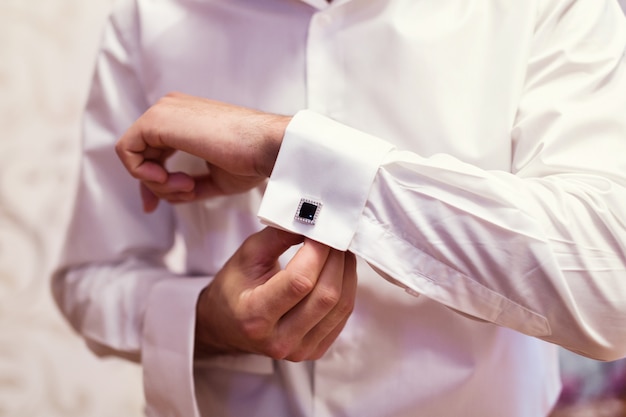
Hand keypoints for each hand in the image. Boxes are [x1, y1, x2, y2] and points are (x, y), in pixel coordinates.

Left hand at [115, 92, 290, 211]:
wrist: (267, 147)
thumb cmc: (251, 160)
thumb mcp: (213, 178)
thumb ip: (187, 184)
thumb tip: (165, 198)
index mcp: (185, 119)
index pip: (152, 150)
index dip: (151, 182)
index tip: (156, 205)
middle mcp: (170, 110)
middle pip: (140, 154)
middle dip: (154, 186)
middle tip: (185, 194)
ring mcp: (163, 112)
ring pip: (134, 155)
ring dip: (157, 183)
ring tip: (188, 186)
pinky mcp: (157, 120)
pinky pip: (127, 152)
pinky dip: (143, 174)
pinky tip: (170, 180)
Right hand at [194, 227, 357, 361]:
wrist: (226, 325)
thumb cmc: (235, 286)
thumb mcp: (247, 255)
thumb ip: (279, 236)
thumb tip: (314, 221)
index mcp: (255, 316)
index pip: (300, 281)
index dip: (318, 252)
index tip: (322, 229)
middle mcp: (279, 340)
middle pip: (326, 295)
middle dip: (336, 258)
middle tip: (336, 235)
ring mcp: (299, 351)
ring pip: (341, 306)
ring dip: (346, 272)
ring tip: (340, 250)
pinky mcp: (314, 352)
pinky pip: (342, 316)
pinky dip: (347, 288)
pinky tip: (339, 270)